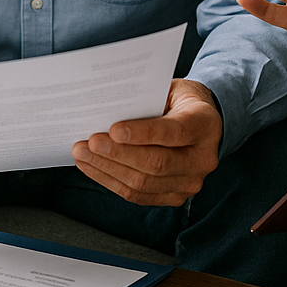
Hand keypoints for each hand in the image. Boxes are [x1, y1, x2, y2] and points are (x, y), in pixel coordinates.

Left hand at [71, 79, 222, 206]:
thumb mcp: (170, 90)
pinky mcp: (175, 196)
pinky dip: (111, 181)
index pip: (174, 132)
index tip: (113, 130)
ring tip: (82, 154)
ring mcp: (190, 182)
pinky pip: (139, 195)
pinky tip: (93, 167)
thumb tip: (107, 111)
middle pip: (157, 163)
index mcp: (204, 124)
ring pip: (144, 183)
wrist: (203, 124)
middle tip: (89, 143)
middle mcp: (203, 158)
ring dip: (108, 169)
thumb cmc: (179, 101)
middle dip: (117, 154)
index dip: (142, 133)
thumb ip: (146, 100)